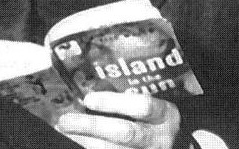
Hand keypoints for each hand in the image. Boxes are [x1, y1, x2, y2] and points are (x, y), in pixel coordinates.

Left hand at [55, 91, 180, 148]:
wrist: (174, 144)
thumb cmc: (155, 119)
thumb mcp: (151, 106)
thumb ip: (127, 99)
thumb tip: (90, 94)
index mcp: (163, 115)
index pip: (141, 106)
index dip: (114, 102)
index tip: (88, 99)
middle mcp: (157, 138)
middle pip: (124, 133)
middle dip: (92, 127)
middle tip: (65, 121)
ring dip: (85, 142)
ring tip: (64, 133)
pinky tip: (75, 143)